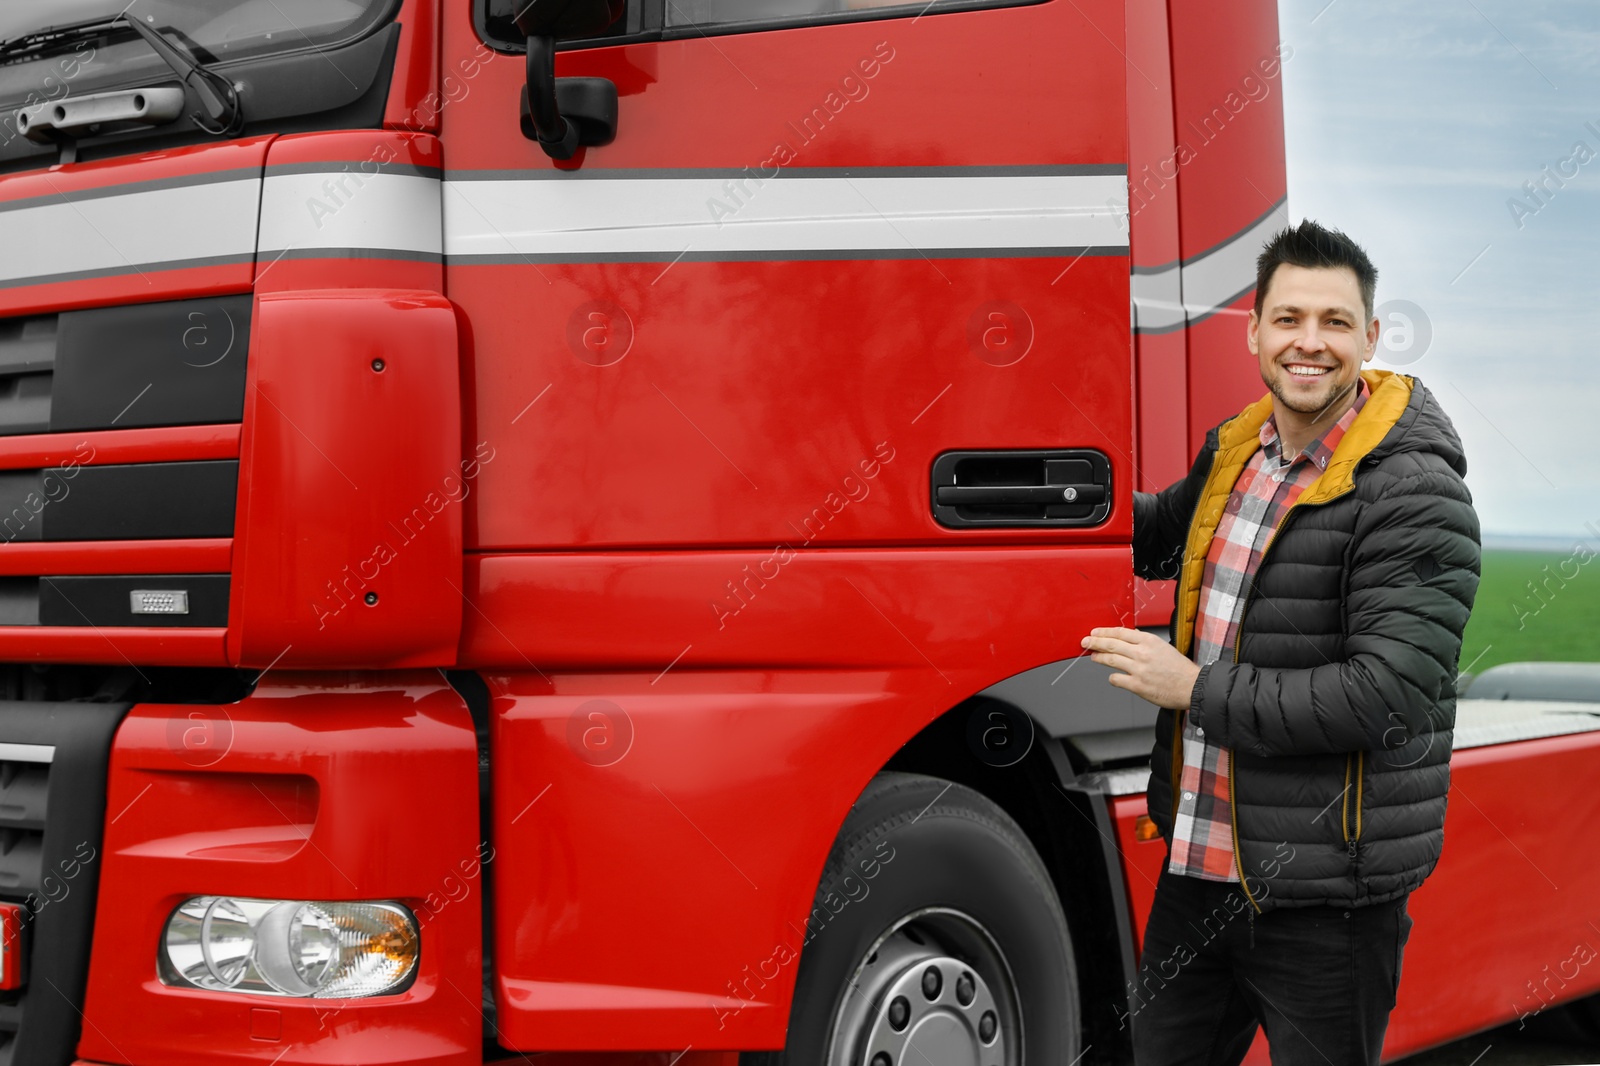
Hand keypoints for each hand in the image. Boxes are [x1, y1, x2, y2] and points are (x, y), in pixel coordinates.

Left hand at [1079, 627, 1201, 710]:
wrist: (1191, 686)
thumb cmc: (1180, 669)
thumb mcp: (1163, 647)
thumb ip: (1145, 643)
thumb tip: (1127, 640)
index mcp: (1149, 641)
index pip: (1120, 632)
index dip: (1105, 632)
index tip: (1095, 632)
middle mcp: (1142, 653)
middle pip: (1111, 644)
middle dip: (1095, 642)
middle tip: (1086, 642)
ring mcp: (1138, 669)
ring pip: (1110, 660)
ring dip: (1099, 658)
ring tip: (1094, 657)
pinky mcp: (1137, 685)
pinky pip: (1116, 679)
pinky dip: (1113, 677)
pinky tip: (1114, 677)